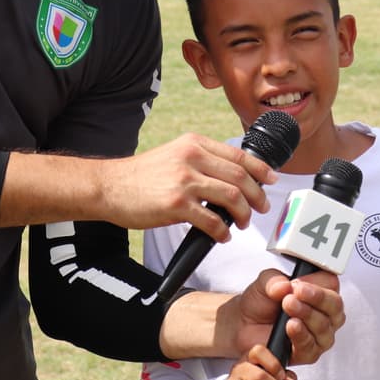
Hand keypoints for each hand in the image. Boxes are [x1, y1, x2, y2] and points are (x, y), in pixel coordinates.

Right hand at [89, 134, 276, 238]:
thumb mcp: (174, 154)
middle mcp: (192, 157)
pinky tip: (222, 235)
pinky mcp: (176, 204)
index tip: (271, 180)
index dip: (260, 169)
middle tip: (259, 209)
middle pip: (240, 177)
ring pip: (232, 197)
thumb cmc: (141, 175)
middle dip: (256, 196)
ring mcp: (184, 180)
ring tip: (240, 223)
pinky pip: (212, 220)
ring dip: (243, 214)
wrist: (109, 186)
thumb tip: (232, 178)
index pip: (239, 155)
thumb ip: (200, 161)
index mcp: (194, 144)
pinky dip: (222, 231)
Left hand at [232, 269, 343, 365]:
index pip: (332, 285)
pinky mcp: (308, 353)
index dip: (317, 284)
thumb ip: (273, 280)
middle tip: (295, 294)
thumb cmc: (261, 302)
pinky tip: (292, 326)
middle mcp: (325, 314)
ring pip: (324, 327)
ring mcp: (319, 335)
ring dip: (307, 315)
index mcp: (320, 292)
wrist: (244, 324)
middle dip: (316, 298)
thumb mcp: (263, 283)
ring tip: (289, 307)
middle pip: (334, 306)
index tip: (298, 284)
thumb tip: (284, 286)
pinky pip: (311, 347)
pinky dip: (301, 336)